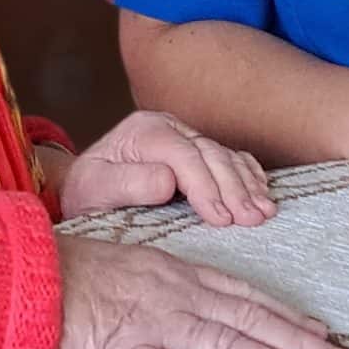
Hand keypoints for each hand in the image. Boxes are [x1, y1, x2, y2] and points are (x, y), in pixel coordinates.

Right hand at [52, 237, 348, 348]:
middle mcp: (171, 295)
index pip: (242, 296)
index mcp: (171, 273)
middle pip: (249, 321)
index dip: (286, 316)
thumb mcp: (120, 269)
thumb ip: (158, 287)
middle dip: (301, 344)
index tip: (321, 333)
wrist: (9, 281)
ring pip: (226, 347)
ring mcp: (149, 325)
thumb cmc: (57, 278)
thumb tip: (191, 308)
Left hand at [59, 110, 276, 227]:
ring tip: (263, 213)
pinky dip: (249, 176)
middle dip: (233, 188)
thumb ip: (127, 183)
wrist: (85, 187)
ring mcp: (187, 136)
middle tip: (250, 220)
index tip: (220, 218)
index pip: (183, 155)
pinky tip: (261, 195)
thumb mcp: (93, 189)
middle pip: (210, 153)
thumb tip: (167, 180)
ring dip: (248, 185)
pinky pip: (232, 158)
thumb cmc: (88, 192)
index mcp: (144, 131)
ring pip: (226, 156)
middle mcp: (169, 128)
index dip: (205, 186)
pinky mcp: (199, 151)